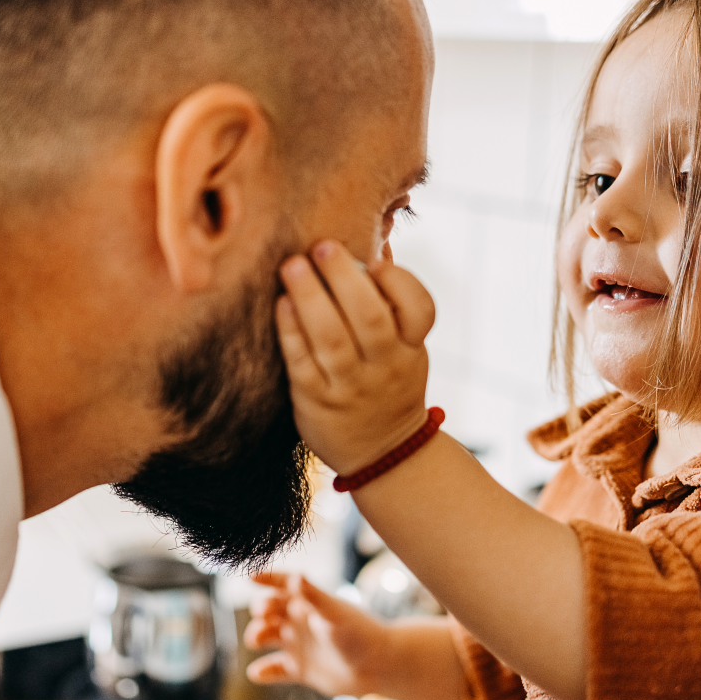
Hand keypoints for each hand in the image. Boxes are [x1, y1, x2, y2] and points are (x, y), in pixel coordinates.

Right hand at [244, 573, 389, 697]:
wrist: (380, 666)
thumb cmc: (361, 633)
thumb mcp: (334, 613)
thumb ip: (313, 596)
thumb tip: (295, 577)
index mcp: (311, 602)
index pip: (284, 584)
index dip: (267, 578)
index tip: (250, 576)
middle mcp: (302, 620)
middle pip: (271, 610)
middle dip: (261, 609)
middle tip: (263, 615)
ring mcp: (300, 644)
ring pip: (268, 637)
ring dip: (258, 636)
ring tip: (258, 639)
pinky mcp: (302, 669)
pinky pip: (277, 669)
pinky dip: (265, 671)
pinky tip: (257, 673)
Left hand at [277, 240, 434, 474]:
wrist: (384, 454)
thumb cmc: (391, 384)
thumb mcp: (408, 348)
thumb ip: (394, 302)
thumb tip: (380, 246)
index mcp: (412, 348)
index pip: (420, 310)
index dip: (400, 281)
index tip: (376, 259)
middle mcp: (386, 367)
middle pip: (370, 318)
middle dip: (345, 278)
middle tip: (322, 246)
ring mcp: (351, 386)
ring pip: (332, 339)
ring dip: (310, 298)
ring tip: (292, 266)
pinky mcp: (317, 401)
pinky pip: (302, 362)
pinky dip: (291, 331)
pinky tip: (280, 303)